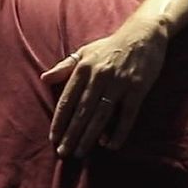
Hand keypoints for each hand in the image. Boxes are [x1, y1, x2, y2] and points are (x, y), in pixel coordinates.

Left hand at [42, 15, 169, 157]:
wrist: (144, 34)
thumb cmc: (111, 46)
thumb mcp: (85, 52)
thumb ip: (65, 67)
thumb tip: (44, 79)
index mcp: (84, 68)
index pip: (68, 99)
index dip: (59, 120)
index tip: (53, 137)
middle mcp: (99, 76)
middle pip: (82, 111)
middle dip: (71, 134)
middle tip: (63, 153)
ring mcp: (119, 83)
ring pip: (101, 115)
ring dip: (89, 136)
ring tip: (80, 152)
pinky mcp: (137, 89)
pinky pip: (127, 115)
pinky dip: (118, 131)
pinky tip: (109, 145)